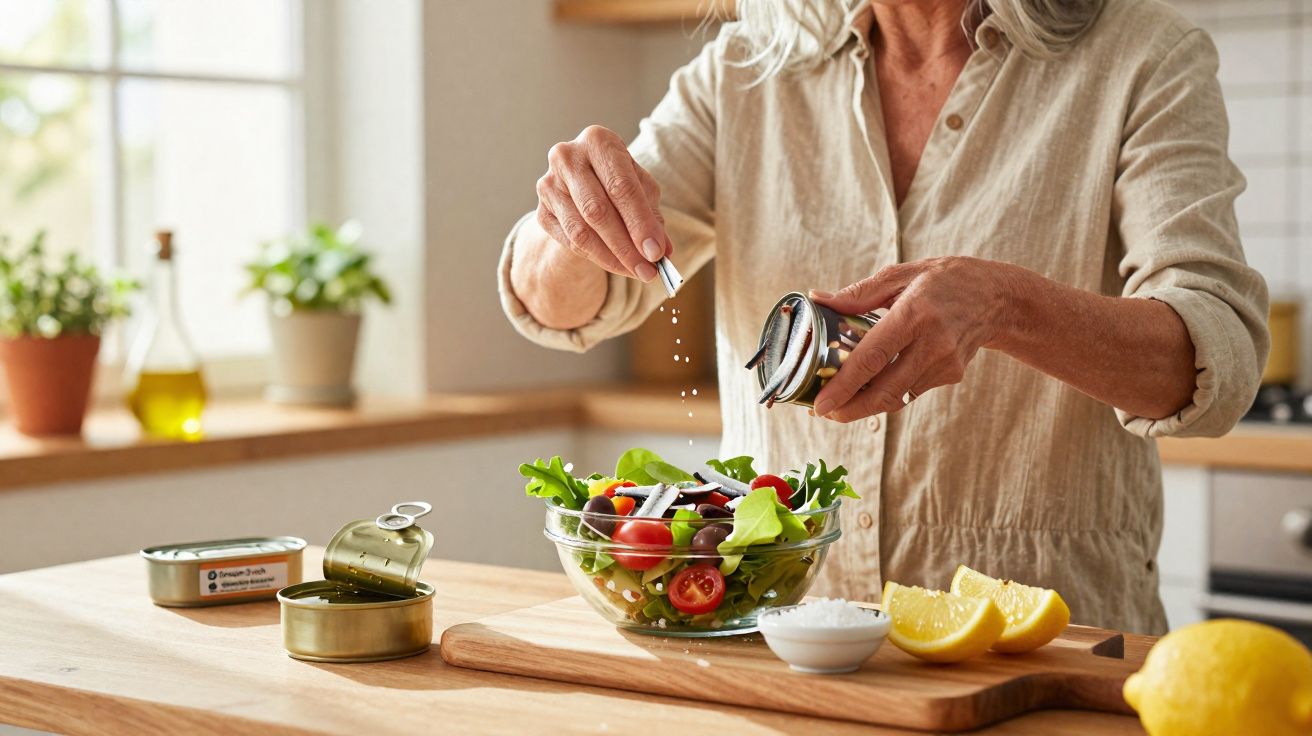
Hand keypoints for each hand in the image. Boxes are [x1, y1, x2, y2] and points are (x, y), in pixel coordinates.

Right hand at [536, 125, 670, 281]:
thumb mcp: (642, 190)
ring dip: (612, 258)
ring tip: (636, 271)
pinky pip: (570, 242)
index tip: (656, 252)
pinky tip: (616, 265)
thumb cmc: (618, 181)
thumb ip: (652, 217)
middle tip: (649, 270)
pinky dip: (597, 258)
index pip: (620, 186)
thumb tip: (662, 251)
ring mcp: (548, 184)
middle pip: (597, 211)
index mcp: (597, 141)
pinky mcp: (541, 211)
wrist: (584, 184)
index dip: (640, 222)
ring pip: (581, 231)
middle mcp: (567, 157)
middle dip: (626, 246)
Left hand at [809, 256, 1017, 421]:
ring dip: (866, 404)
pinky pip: (911, 390)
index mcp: (914, 314)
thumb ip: (858, 293)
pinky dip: (889, 391)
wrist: (998, 297)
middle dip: (850, 409)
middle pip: (884, 391)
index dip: (844, 385)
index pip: (872, 358)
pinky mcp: (952, 375)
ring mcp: (946, 364)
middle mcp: (933, 343)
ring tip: (841, 401)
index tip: (821, 404)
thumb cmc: (944, 280)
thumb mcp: (902, 275)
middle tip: (824, 412)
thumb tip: (819, 299)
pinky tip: (874, 384)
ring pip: (896, 397)